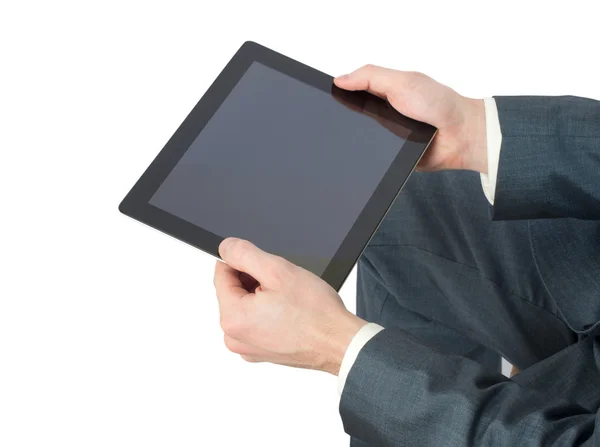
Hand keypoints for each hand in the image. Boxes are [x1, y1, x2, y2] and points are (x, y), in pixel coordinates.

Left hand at [213, 238, 366, 374]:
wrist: (339, 342)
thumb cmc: (315, 313)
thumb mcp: (278, 271)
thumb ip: (245, 254)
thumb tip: (226, 247)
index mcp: (233, 318)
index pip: (221, 274)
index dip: (243, 262)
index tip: (264, 265)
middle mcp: (234, 338)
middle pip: (233, 292)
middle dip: (254, 281)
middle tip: (281, 284)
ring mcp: (247, 348)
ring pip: (246, 307)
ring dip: (262, 297)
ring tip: (288, 300)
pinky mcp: (261, 352)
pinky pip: (256, 323)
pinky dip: (268, 314)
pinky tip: (288, 313)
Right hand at [334, 65, 487, 173]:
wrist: (460, 135)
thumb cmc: (439, 104)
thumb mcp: (402, 82)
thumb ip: (370, 77)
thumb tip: (340, 80)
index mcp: (384, 92)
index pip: (354, 90)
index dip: (340, 92)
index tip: (327, 96)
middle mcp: (384, 113)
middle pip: (353, 116)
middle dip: (347, 120)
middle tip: (341, 121)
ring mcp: (387, 135)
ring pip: (361, 140)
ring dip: (360, 141)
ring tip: (361, 138)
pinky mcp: (391, 156)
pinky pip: (373, 158)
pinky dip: (372, 157)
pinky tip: (372, 154)